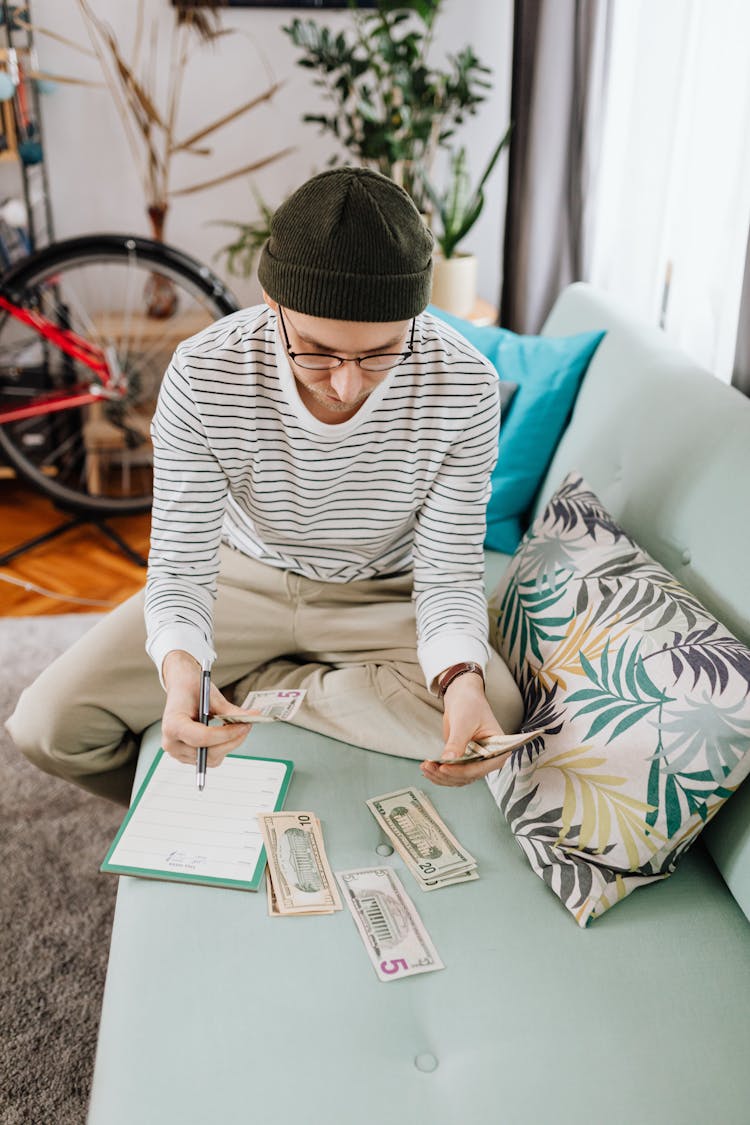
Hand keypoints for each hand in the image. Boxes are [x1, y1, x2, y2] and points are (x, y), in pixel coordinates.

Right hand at [161, 651, 254, 767]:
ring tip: (238, 729)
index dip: (226, 734)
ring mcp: (178, 753)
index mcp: (172, 725)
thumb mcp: (211, 696)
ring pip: (212, 759)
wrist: (180, 689)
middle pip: (208, 752)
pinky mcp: (187, 757)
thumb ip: (230, 711)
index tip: (244, 725)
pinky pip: (210, 759)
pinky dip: (222, 748)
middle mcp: (172, 744)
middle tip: (246, 726)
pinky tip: (227, 734)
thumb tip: (252, 717)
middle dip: (231, 741)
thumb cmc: (191, 689)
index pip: (202, 737)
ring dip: (229, 745)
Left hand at [420, 671, 509, 788]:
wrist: (463, 697)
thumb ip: (457, 742)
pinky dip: (440, 774)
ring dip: (440, 776)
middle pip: (468, 776)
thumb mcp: (463, 722)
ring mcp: (477, 762)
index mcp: (499, 749)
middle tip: (429, 767)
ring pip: (458, 779)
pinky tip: (428, 768)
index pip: (479, 767)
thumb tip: (449, 760)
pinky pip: (453, 774)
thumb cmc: (470, 704)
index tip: (443, 768)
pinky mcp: (465, 762)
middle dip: (446, 774)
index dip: (460, 771)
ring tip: (426, 767)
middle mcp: (489, 759)